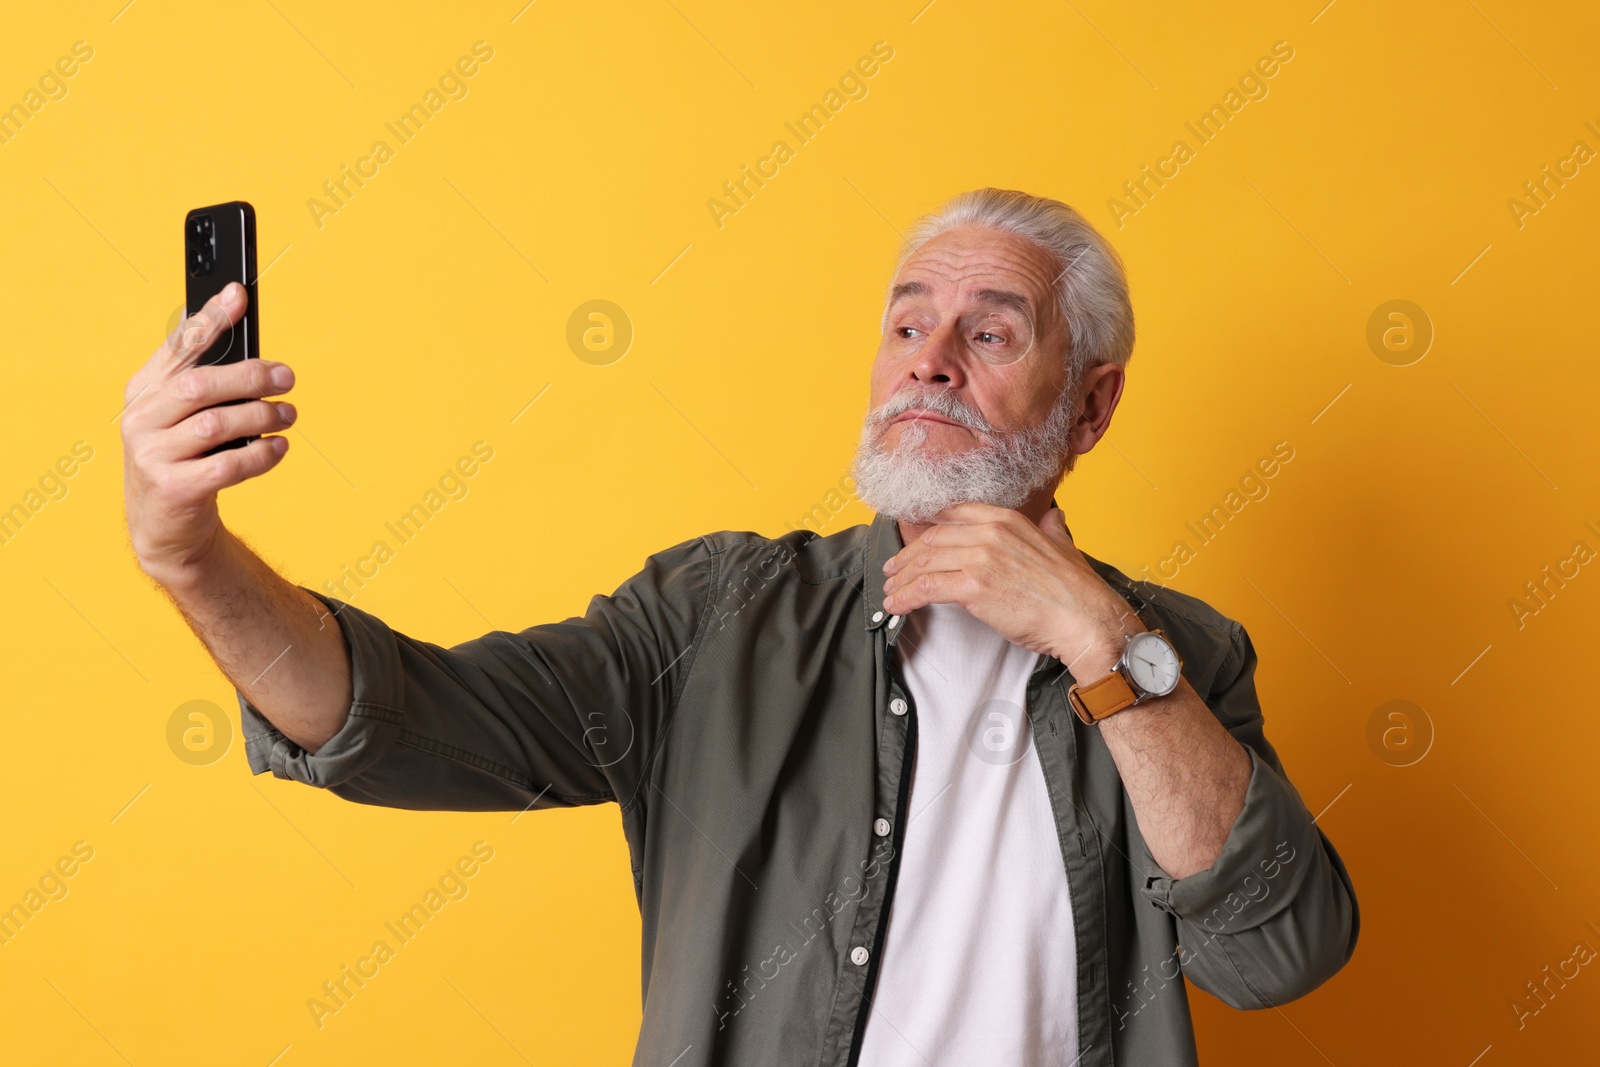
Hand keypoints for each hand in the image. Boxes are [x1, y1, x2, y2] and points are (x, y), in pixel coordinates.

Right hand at [122, 282, 295, 583]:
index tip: (238, 295)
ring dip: (262, 417)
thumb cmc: (184, 459)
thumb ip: (203, 380)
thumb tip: (240, 331)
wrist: (165, 527)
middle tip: (287, 378)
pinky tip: (278, 449)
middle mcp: (140, 420)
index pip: (177, 347)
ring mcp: (152, 455)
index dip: (209, 320)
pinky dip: (260, 455)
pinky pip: (227, 465)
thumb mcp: (182, 417)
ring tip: (288, 416)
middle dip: (250, 377)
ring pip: (217, 424)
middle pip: (201, 385)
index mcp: (142, 392)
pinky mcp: (174, 488)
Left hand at [881, 502, 1143, 675]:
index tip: (914, 542)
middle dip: (907, 557)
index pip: (952, 515)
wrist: (1085, 618)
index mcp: (1007, 519)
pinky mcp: (974, 587)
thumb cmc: (1074, 591)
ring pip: (925, 563)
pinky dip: (906, 596)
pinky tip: (897, 605)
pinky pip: (927, 588)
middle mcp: (990, 532)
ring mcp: (981, 558)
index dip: (927, 529)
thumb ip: (1051, 528)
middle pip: (933, 540)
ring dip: (901, 580)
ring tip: (890, 592)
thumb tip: (1053, 517)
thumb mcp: (1063, 545)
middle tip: (893, 571)